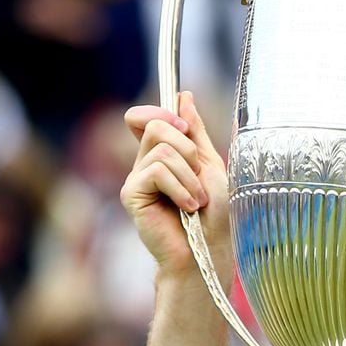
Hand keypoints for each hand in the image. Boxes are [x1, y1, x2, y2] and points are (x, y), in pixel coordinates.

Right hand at [120, 92, 230, 277]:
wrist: (209, 249)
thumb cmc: (214, 214)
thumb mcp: (210, 163)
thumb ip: (195, 132)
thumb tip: (183, 96)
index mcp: (161, 154)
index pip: (143, 117)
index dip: (160, 111)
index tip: (186, 126)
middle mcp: (143, 164)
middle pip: (156, 125)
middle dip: (188, 148)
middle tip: (198, 177)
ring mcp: (135, 179)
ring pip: (162, 150)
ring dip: (190, 175)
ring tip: (197, 200)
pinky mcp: (131, 195)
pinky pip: (157, 170)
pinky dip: (181, 188)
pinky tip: (187, 208)